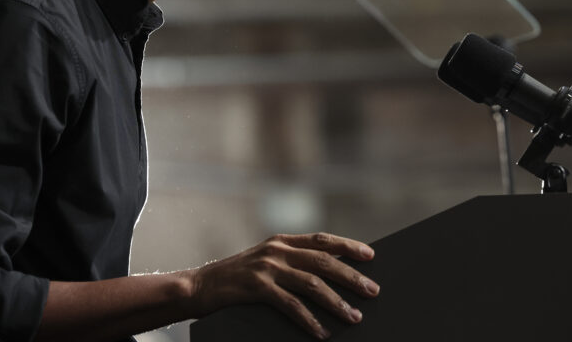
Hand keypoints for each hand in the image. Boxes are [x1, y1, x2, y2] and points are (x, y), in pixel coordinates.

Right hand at [186, 232, 379, 339]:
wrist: (199, 286)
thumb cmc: (235, 278)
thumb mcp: (264, 261)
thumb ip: (290, 261)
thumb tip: (327, 275)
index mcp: (280, 241)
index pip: (321, 239)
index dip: (347, 246)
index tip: (370, 255)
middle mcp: (276, 250)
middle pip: (323, 261)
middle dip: (351, 277)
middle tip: (372, 291)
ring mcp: (266, 268)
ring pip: (311, 283)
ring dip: (336, 301)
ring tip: (354, 316)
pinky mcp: (257, 287)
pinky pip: (290, 305)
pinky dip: (309, 320)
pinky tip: (322, 332)